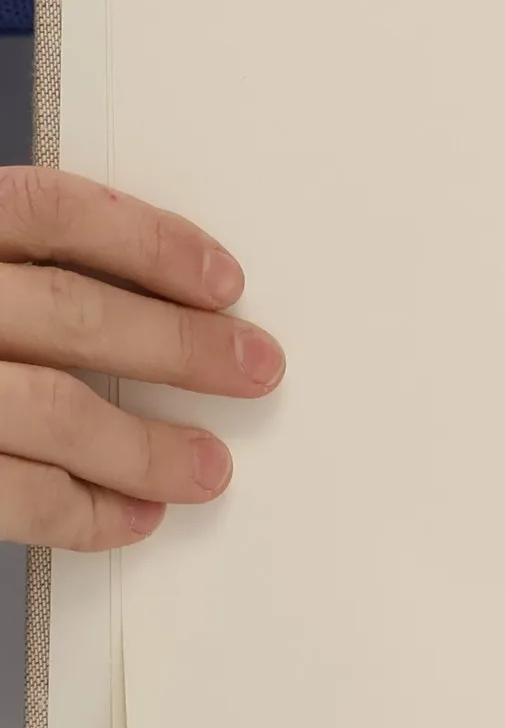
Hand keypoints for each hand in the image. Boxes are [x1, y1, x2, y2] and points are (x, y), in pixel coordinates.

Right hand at [0, 169, 283, 550]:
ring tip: (206, 468)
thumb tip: (151, 300)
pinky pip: (7, 494)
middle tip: (256, 368)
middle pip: (68, 311)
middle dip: (179, 347)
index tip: (224, 279)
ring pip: (47, 408)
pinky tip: (128, 516)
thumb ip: (7, 271)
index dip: (149, 241)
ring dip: (144, 445)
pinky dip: (79, 512)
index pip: (48, 211)